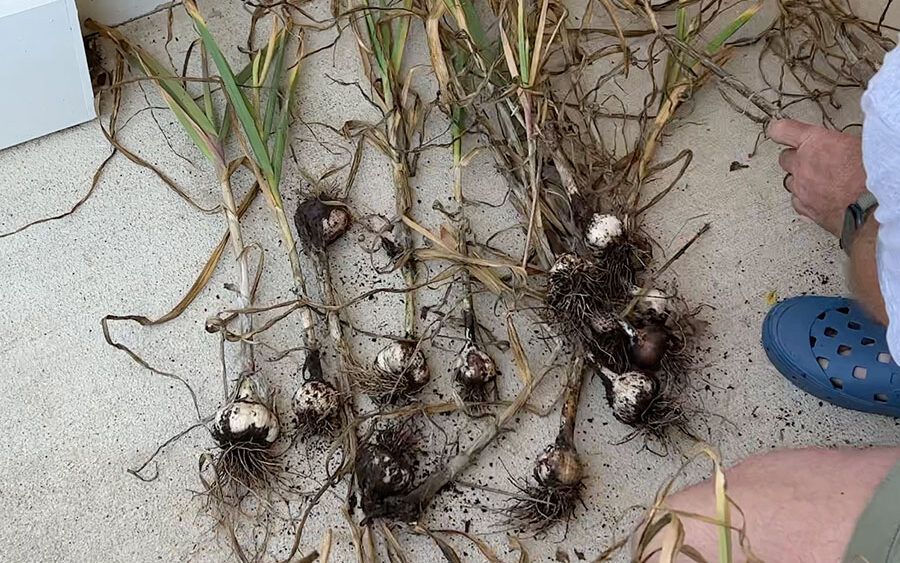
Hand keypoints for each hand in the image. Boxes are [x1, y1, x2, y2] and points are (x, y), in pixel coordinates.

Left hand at [769, 119, 866, 235]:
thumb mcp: (857, 145)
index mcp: (814, 143)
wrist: (874, 204)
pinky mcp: (805, 208)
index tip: (782, 132)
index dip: (781, 130)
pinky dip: (806, 199)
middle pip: (785, 158)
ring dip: (801, 180)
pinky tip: (821, 198)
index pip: (782, 130)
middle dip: (796, 159)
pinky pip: (797, 201)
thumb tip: (837, 143)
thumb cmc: (871, 174)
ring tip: (822, 182)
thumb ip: (835, 143)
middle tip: (813, 161)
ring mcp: (801, 188)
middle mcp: (802, 165)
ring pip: (790, 181)